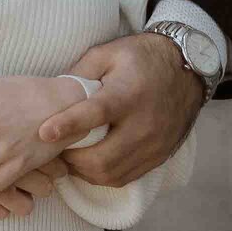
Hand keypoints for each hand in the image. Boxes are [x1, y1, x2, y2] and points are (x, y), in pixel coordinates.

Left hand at [37, 32, 202, 186]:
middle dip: (71, 158)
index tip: (44, 132)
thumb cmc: (141, 58)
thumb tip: (54, 96)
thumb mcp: (108, 53)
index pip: (97, 113)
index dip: (69, 124)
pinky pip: (124, 177)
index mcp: (128, 94)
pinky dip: (101, 175)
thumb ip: (80, 73)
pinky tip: (89, 163)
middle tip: (54, 149)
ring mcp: (153, 144)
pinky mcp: (158, 156)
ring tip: (69, 156)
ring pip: (110, 173)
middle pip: (102, 157)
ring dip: (83, 171)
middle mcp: (144, 124)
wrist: (187, 70)